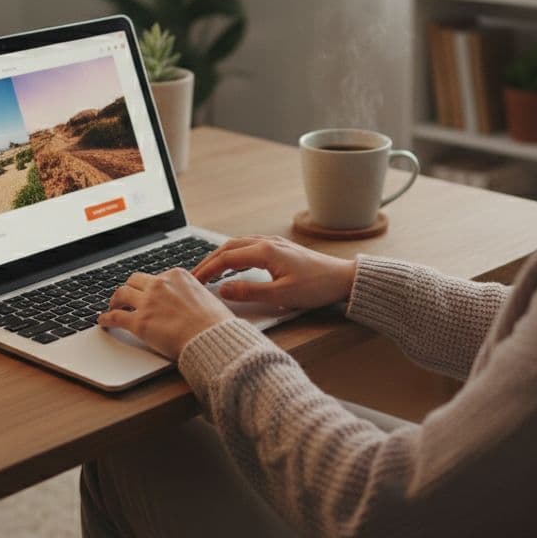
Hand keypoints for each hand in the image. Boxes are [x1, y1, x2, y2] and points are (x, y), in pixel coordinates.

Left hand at [98, 268, 235, 358]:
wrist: (213, 338)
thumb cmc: (215, 324)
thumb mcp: (207, 297)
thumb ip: (192, 295)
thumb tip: (190, 302)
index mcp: (177, 276)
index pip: (156, 277)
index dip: (149, 286)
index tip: (146, 292)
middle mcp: (160, 285)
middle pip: (134, 280)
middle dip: (129, 288)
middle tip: (125, 297)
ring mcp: (148, 303)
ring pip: (121, 294)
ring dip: (114, 300)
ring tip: (112, 307)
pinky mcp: (140, 323)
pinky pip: (115, 317)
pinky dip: (106, 319)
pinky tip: (103, 322)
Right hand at [191, 235, 356, 308]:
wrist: (342, 278)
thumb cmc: (316, 287)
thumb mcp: (281, 295)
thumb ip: (250, 292)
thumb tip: (222, 290)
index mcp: (265, 251)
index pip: (225, 258)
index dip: (206, 270)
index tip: (193, 282)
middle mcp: (267, 242)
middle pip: (228, 247)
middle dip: (209, 261)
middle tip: (194, 276)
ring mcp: (275, 243)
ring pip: (238, 244)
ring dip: (221, 255)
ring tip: (209, 269)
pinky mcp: (281, 248)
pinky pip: (249, 246)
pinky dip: (235, 253)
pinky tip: (234, 262)